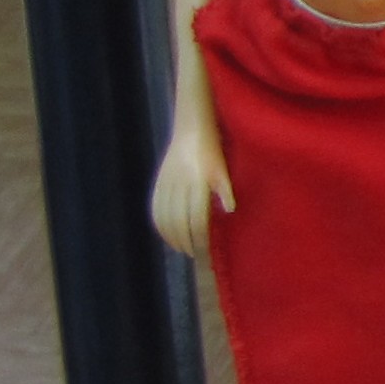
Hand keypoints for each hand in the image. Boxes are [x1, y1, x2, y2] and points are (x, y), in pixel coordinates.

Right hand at [150, 118, 234, 257]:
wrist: (190, 130)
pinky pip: (155, 207)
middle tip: (192, 253)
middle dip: (184, 241)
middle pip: (178, 221)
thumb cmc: (212, 151)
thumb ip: (225, 191)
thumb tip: (230, 211)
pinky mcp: (158, 182)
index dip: (199, 237)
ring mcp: (166, 184)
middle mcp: (179, 186)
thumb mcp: (223, 170)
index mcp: (197, 183)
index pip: (196, 218)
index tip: (203, 249)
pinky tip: (165, 232)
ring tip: (180, 247)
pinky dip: (159, 223)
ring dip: (170, 235)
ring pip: (164, 217)